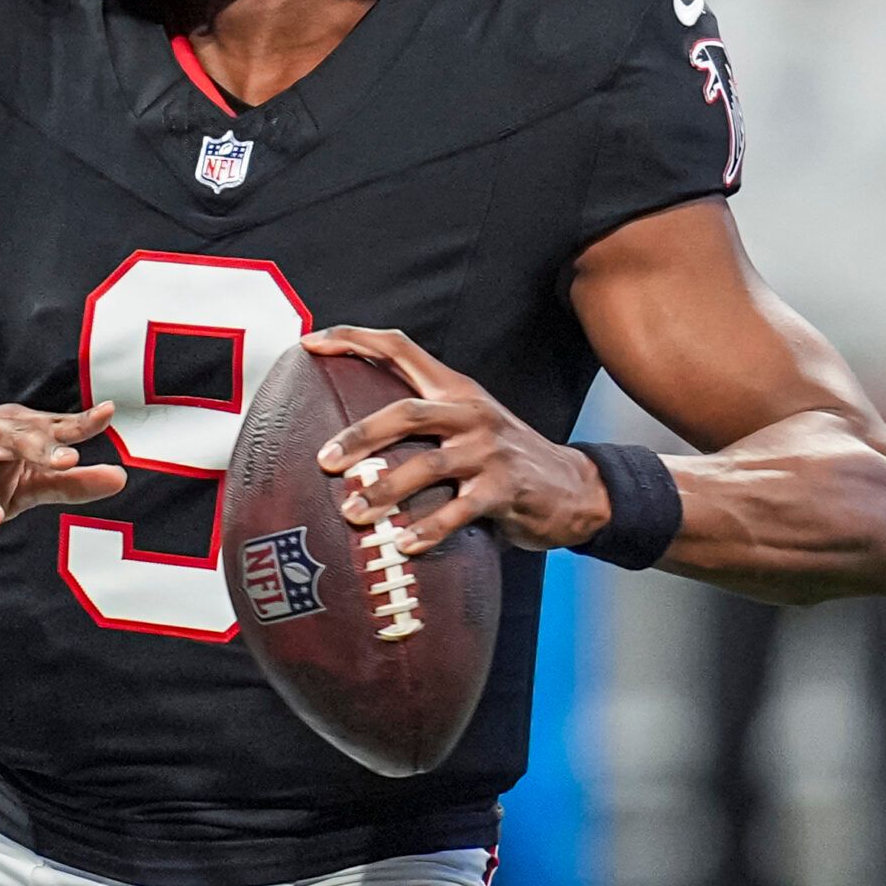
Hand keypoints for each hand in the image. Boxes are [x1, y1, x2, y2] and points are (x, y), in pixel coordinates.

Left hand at [306, 328, 606, 554]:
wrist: (574, 488)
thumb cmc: (503, 460)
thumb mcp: (466, 427)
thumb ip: (420, 426)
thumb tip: (348, 440)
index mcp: (455, 390)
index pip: (400, 349)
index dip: (354, 340)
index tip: (311, 343)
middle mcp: (470, 412)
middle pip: (406, 413)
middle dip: (361, 436)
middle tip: (325, 461)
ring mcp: (489, 450)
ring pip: (428, 465)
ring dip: (385, 490)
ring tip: (353, 513)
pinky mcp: (505, 488)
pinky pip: (459, 510)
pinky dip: (428, 529)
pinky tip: (404, 545)